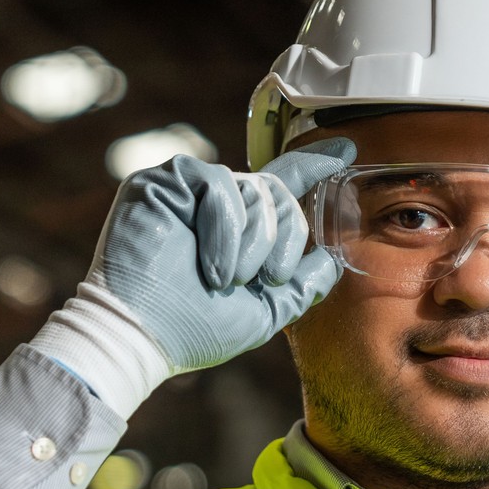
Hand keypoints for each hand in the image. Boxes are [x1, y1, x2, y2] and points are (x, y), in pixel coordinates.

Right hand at [31, 138, 355, 417]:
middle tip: (257, 279)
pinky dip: (223, 227)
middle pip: (278, 191)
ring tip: (223, 279)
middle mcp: (216, 204)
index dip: (314, 165)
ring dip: (249, 243)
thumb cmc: (193, 331)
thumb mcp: (263, 311)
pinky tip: (211, 264)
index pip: (282, 185)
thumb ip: (300, 285)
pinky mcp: (162, 181)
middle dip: (281, 238)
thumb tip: (332, 260)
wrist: (143, 336)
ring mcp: (188, 190)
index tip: (345, 152)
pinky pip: (218, 182)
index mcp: (239, 229)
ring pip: (253, 188)